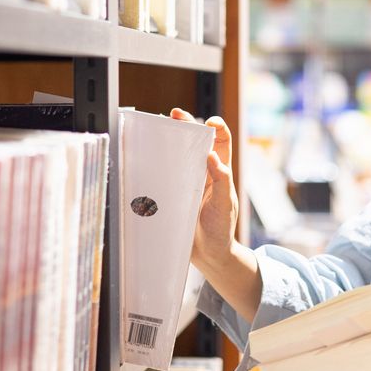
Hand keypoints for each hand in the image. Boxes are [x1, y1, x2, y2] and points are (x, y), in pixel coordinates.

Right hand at [169, 109, 238, 270]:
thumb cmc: (221, 229)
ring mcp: (187, 182)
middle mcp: (203, 172)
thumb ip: (222, 181)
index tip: (209, 122)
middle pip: (196, 142)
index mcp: (219, 171)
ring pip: (178, 155)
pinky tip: (146, 156)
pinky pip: (164, 175)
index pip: (221, 141)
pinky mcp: (173, 193)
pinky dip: (156, 163)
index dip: (217, 127)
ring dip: (169, 141)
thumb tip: (212, 156)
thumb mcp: (224, 205)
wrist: (208, 256)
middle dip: (187, 124)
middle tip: (174, 115)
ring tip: (158, 129)